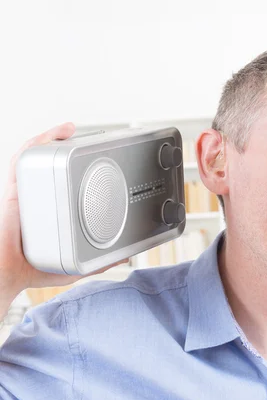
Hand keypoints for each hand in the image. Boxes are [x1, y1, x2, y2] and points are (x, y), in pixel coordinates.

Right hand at [0, 122, 128, 295]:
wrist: (9, 270)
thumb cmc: (34, 270)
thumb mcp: (75, 266)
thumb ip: (99, 264)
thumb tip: (122, 259)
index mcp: (53, 212)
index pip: (67, 186)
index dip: (78, 171)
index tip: (95, 161)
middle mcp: (40, 199)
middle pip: (52, 166)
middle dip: (66, 148)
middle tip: (84, 138)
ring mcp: (28, 193)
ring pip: (38, 158)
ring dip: (52, 139)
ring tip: (68, 129)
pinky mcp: (15, 190)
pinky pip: (22, 161)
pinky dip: (35, 145)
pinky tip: (49, 136)